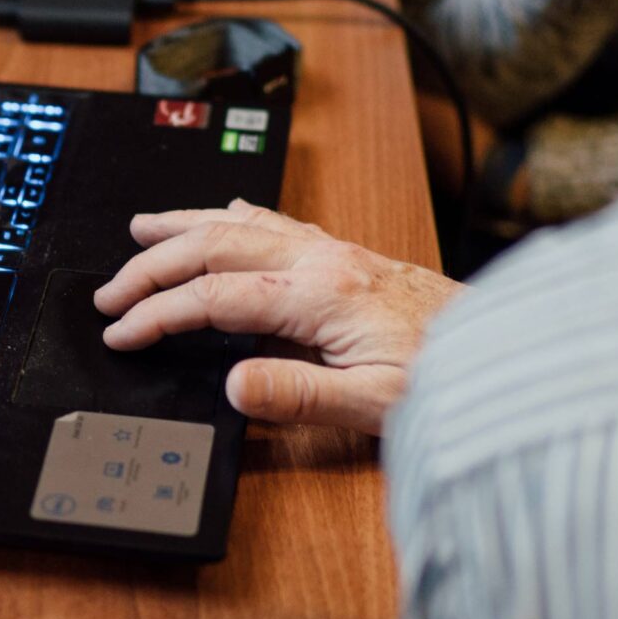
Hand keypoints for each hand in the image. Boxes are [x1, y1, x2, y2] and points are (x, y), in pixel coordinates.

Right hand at [92, 201, 466, 434]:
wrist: (508, 350)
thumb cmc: (448, 377)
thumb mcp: (373, 405)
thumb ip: (298, 396)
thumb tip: (233, 385)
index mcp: (320, 294)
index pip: (214, 297)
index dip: (157, 313)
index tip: (120, 334)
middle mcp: (325, 261)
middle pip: (216, 245)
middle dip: (154, 264)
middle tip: (109, 289)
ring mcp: (338, 252)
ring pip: (243, 222)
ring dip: (186, 224)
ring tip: (142, 228)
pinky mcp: (352, 256)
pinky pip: (278, 222)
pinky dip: (235, 216)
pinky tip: (225, 214)